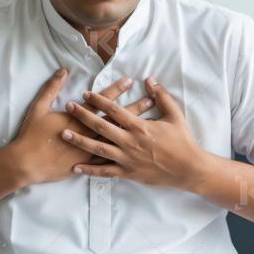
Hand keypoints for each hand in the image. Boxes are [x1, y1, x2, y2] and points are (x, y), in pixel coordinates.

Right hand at [5, 68, 154, 185]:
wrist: (27, 163)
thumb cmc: (32, 134)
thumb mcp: (39, 107)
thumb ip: (51, 88)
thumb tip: (63, 71)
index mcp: (79, 118)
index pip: (102, 101)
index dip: (116, 90)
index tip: (130, 81)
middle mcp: (89, 133)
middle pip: (116, 119)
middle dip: (134, 108)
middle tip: (150, 100)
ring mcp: (90, 150)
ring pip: (117, 138)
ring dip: (133, 130)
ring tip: (149, 124)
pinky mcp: (87, 163)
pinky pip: (109, 159)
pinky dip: (123, 153)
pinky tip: (137, 151)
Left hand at [61, 77, 207, 190]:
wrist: (189, 169)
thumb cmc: (182, 141)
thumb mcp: (175, 115)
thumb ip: (162, 96)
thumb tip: (150, 79)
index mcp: (140, 126)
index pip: (114, 110)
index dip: (99, 100)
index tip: (85, 94)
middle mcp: (130, 142)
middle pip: (101, 126)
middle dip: (83, 116)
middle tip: (69, 107)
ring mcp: (127, 159)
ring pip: (98, 149)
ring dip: (80, 141)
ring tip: (64, 134)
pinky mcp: (128, 173)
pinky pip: (105, 172)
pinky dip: (90, 170)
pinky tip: (76, 168)